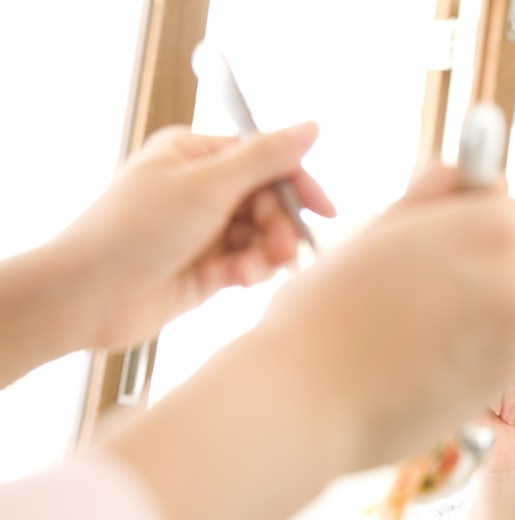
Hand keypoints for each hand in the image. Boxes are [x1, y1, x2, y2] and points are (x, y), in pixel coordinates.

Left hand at [55, 122, 334, 350]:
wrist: (90, 295)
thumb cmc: (136, 231)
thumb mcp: (208, 186)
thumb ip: (265, 158)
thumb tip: (312, 127)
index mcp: (196, 154)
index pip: (265, 159)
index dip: (297, 184)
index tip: (323, 210)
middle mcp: (201, 187)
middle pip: (268, 201)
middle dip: (277, 228)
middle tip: (280, 252)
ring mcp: (204, 228)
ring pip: (261, 236)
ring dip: (261, 255)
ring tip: (244, 272)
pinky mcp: (207, 266)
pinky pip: (247, 262)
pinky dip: (245, 271)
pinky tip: (227, 280)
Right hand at [258, 158, 514, 469]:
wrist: (310, 402)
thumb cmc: (326, 311)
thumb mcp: (374, 233)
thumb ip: (428, 196)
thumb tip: (457, 166)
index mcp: (488, 228)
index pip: (504, 209)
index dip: (467, 222)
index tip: (432, 242)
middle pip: (510, 258)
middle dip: (476, 267)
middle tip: (411, 290)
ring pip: (507, 305)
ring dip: (478, 309)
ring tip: (412, 330)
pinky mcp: (508, 379)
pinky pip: (502, 348)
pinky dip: (477, 350)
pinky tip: (426, 361)